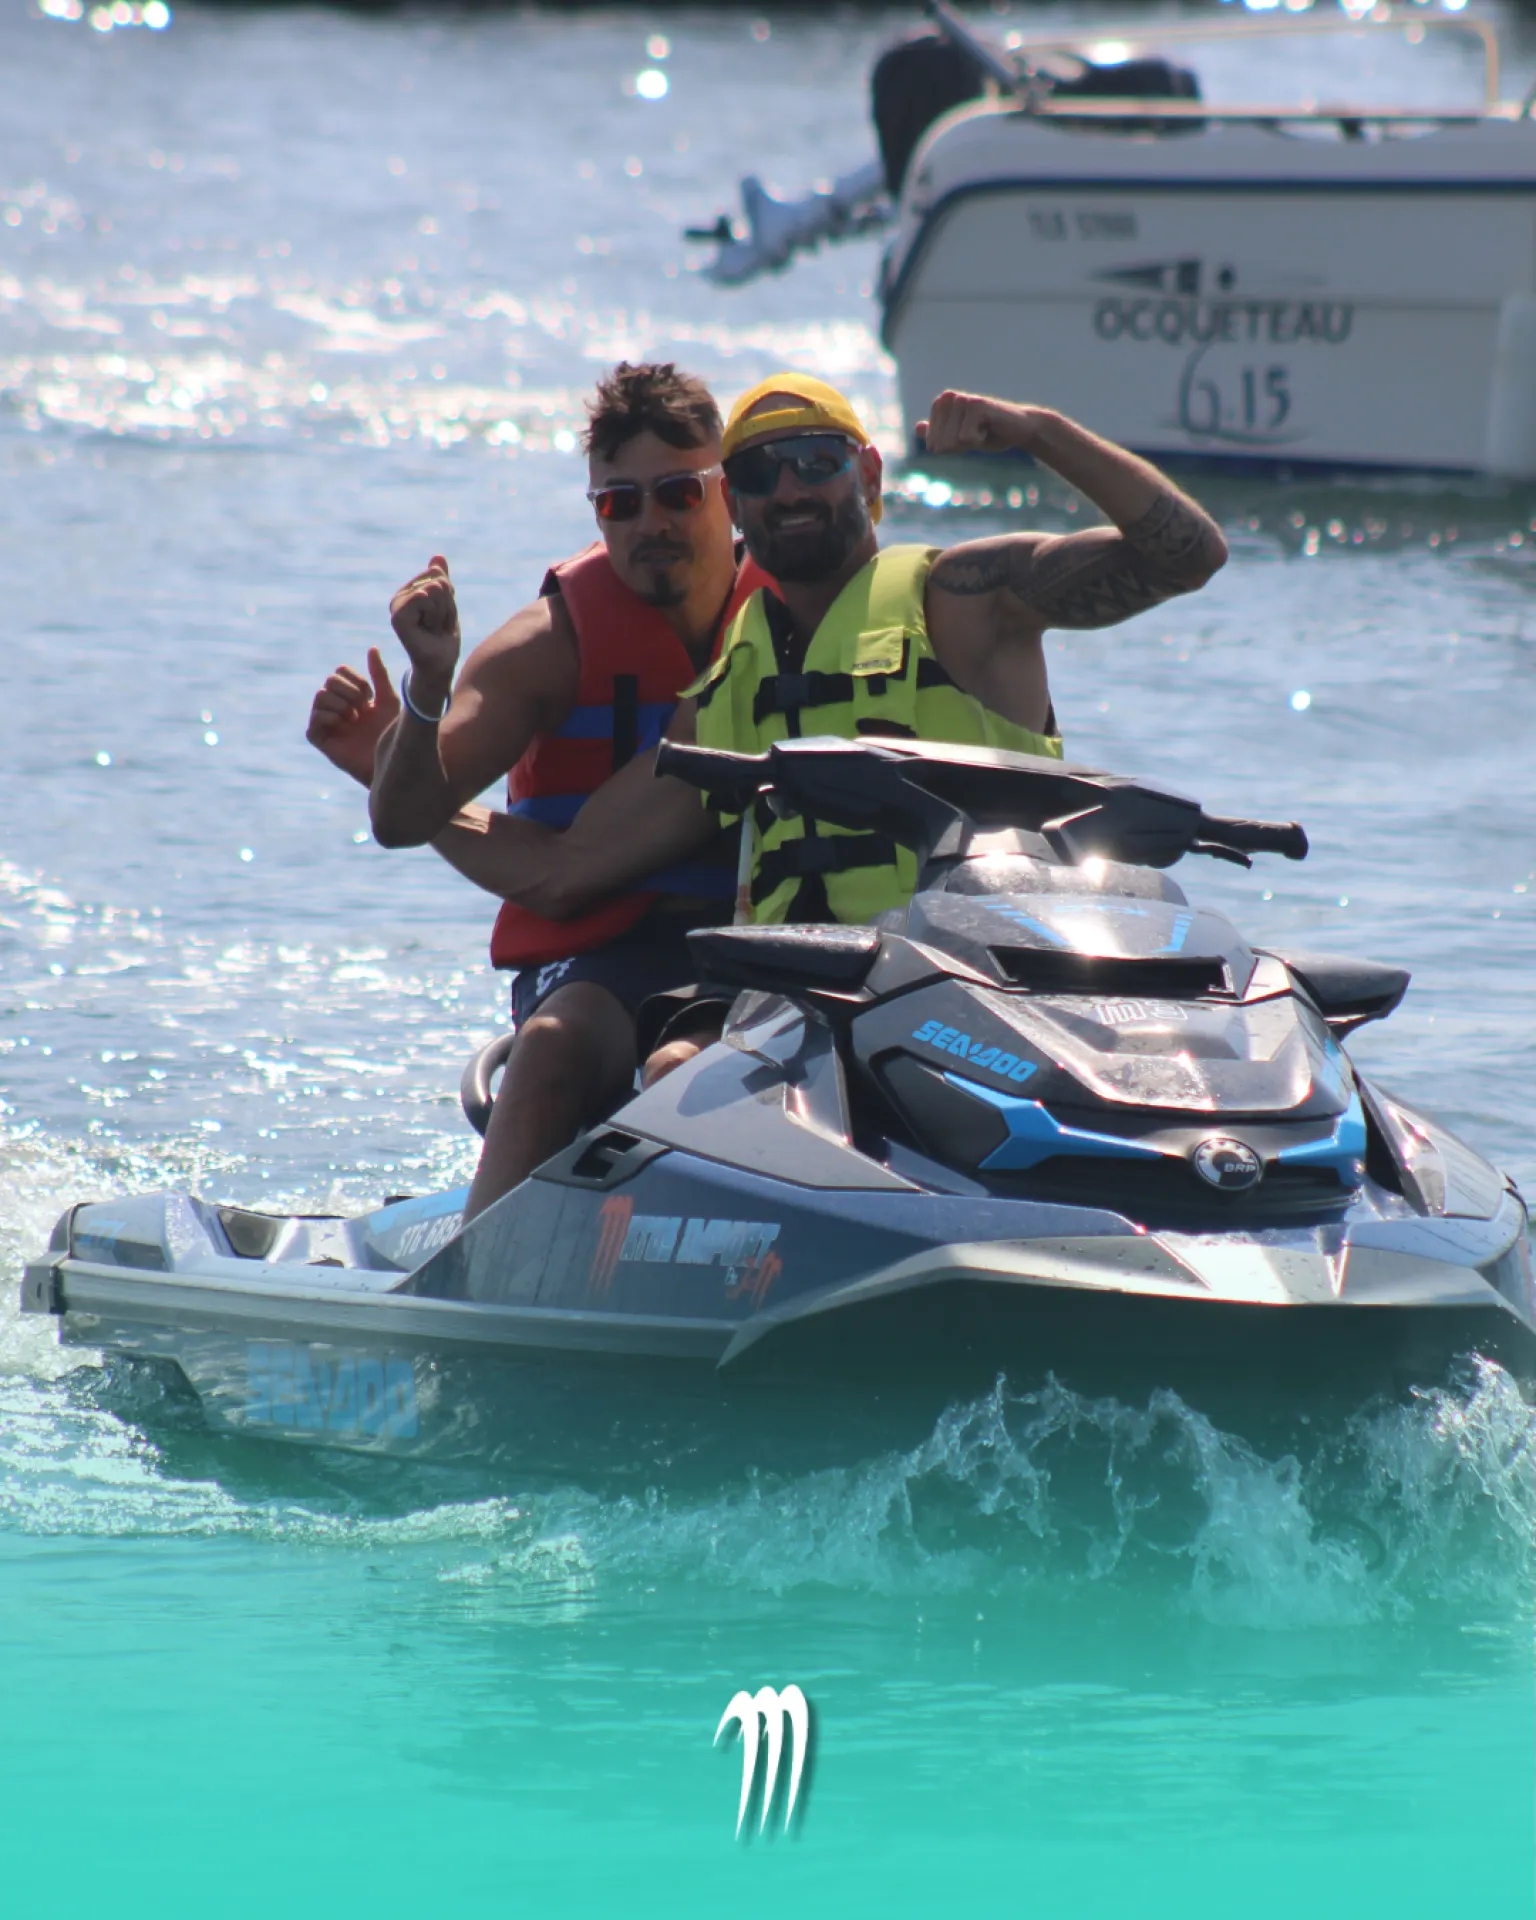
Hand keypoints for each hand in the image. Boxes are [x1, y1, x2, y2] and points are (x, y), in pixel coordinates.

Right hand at [306, 647, 400, 786]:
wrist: (391, 760)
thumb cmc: (392, 733)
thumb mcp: (388, 700)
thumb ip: (379, 675)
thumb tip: (372, 648)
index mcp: (351, 696)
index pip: (339, 672)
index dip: (354, 679)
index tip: (370, 695)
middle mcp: (336, 707)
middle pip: (329, 681)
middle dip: (348, 691)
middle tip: (362, 707)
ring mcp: (327, 722)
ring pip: (320, 696)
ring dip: (341, 703)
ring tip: (354, 718)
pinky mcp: (321, 739)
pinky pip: (315, 719)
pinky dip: (329, 716)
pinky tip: (344, 724)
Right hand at [389, 554, 460, 701]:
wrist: (440, 663)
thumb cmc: (443, 636)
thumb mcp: (446, 603)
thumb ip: (442, 580)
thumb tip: (438, 556)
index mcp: (408, 591)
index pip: (437, 574)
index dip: (448, 596)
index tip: (442, 616)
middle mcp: (399, 597)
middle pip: (437, 580)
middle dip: (447, 605)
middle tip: (439, 624)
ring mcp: (396, 606)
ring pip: (434, 589)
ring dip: (443, 612)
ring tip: (435, 628)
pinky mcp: (398, 617)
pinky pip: (424, 597)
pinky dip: (436, 616)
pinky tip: (429, 630)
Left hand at [917, 391, 1040, 456]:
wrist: (1018, 429)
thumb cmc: (988, 433)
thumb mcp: (959, 437)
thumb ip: (938, 433)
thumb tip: (916, 428)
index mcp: (940, 404)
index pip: (932, 444)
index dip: (952, 448)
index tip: (967, 436)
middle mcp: (947, 398)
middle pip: (941, 444)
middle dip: (960, 446)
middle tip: (977, 433)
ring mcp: (961, 399)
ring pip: (953, 441)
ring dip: (970, 443)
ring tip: (983, 429)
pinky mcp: (976, 405)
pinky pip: (966, 438)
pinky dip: (980, 440)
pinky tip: (989, 428)